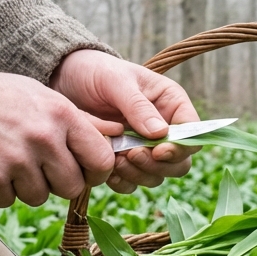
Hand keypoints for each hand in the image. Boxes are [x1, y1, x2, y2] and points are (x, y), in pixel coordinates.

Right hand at [0, 62, 114, 207]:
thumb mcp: (42, 96)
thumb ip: (77, 121)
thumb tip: (115, 137)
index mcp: (62, 115)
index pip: (101, 160)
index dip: (95, 173)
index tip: (84, 172)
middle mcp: (43, 138)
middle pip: (71, 186)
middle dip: (58, 183)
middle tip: (40, 169)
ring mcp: (15, 159)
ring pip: (39, 197)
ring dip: (25, 187)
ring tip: (9, 161)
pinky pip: (7, 201)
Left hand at [50, 49, 199, 193]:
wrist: (64, 80)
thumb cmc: (96, 72)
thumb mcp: (117, 82)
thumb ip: (138, 106)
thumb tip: (161, 134)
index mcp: (171, 104)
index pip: (192, 133)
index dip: (181, 147)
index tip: (158, 151)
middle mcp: (163, 129)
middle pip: (179, 162)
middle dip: (157, 165)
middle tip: (132, 155)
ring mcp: (144, 148)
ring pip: (157, 176)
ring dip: (139, 174)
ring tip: (116, 159)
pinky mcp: (124, 161)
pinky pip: (132, 183)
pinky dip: (122, 182)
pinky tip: (108, 170)